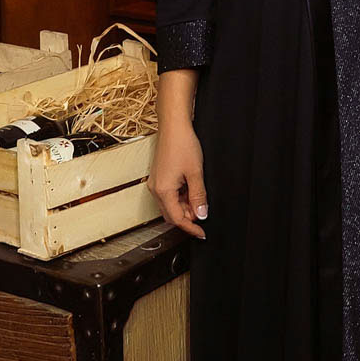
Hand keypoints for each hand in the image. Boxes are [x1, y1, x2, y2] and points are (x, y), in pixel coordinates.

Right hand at [148, 120, 207, 239]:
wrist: (173, 126)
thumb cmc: (183, 145)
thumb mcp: (196, 173)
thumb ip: (199, 196)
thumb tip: (201, 214)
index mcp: (163, 191)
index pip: (177, 219)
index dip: (191, 228)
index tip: (202, 233)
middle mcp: (156, 189)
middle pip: (171, 214)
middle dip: (188, 217)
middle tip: (203, 211)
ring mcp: (156, 183)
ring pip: (170, 205)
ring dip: (185, 206)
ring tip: (199, 196)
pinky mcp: (159, 178)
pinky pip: (169, 195)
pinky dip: (181, 197)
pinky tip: (191, 188)